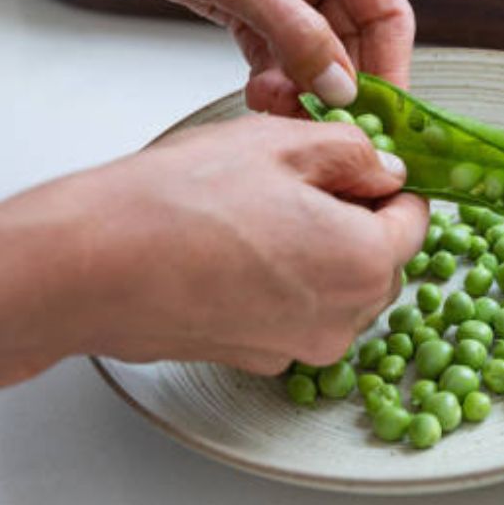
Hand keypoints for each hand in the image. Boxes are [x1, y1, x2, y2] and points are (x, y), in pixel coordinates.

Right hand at [0, 118, 428, 393]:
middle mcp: (345, 318)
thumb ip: (353, 154)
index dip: (390, 186)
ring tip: (259, 213)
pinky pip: (297, 314)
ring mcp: (302, 346)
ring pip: (340, 290)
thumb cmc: (179, 202)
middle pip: (381, 261)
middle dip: (357, 221)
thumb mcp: (281, 145)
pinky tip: (234, 251)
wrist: (88, 268)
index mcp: (366, 261)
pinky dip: (284, 284)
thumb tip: (386, 169)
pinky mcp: (260, 359)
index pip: (415, 221)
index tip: (362, 165)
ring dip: (321, 252)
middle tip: (299, 182)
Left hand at [4, 0, 413, 111]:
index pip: (385, 10)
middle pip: (352, 37)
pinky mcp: (242, 0)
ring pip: (313, 50)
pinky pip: (276, 51)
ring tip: (280, 106)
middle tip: (329, 123)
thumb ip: (298, 38)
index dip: (387, 66)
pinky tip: (262, 95)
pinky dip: (273, 77)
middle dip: (338, 82)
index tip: (381, 114)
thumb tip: (342, 90)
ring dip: (302, 86)